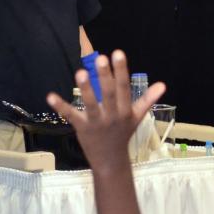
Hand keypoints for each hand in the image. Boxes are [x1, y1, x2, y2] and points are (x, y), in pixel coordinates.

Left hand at [46, 51, 165, 168]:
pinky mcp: (82, 128)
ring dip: (86, 90)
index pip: (124, 88)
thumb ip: (148, 100)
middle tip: (101, 58)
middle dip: (105, 76)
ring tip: (80, 73)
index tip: (118, 53)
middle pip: (109, 94)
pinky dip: (61, 106)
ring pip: (91, 105)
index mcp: (125, 111)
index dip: (121, 71)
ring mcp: (97, 123)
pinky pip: (71, 116)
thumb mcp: (136, 117)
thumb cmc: (122, 134)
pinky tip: (50, 96)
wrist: (111, 160)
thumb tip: (163, 84)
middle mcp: (112, 116)